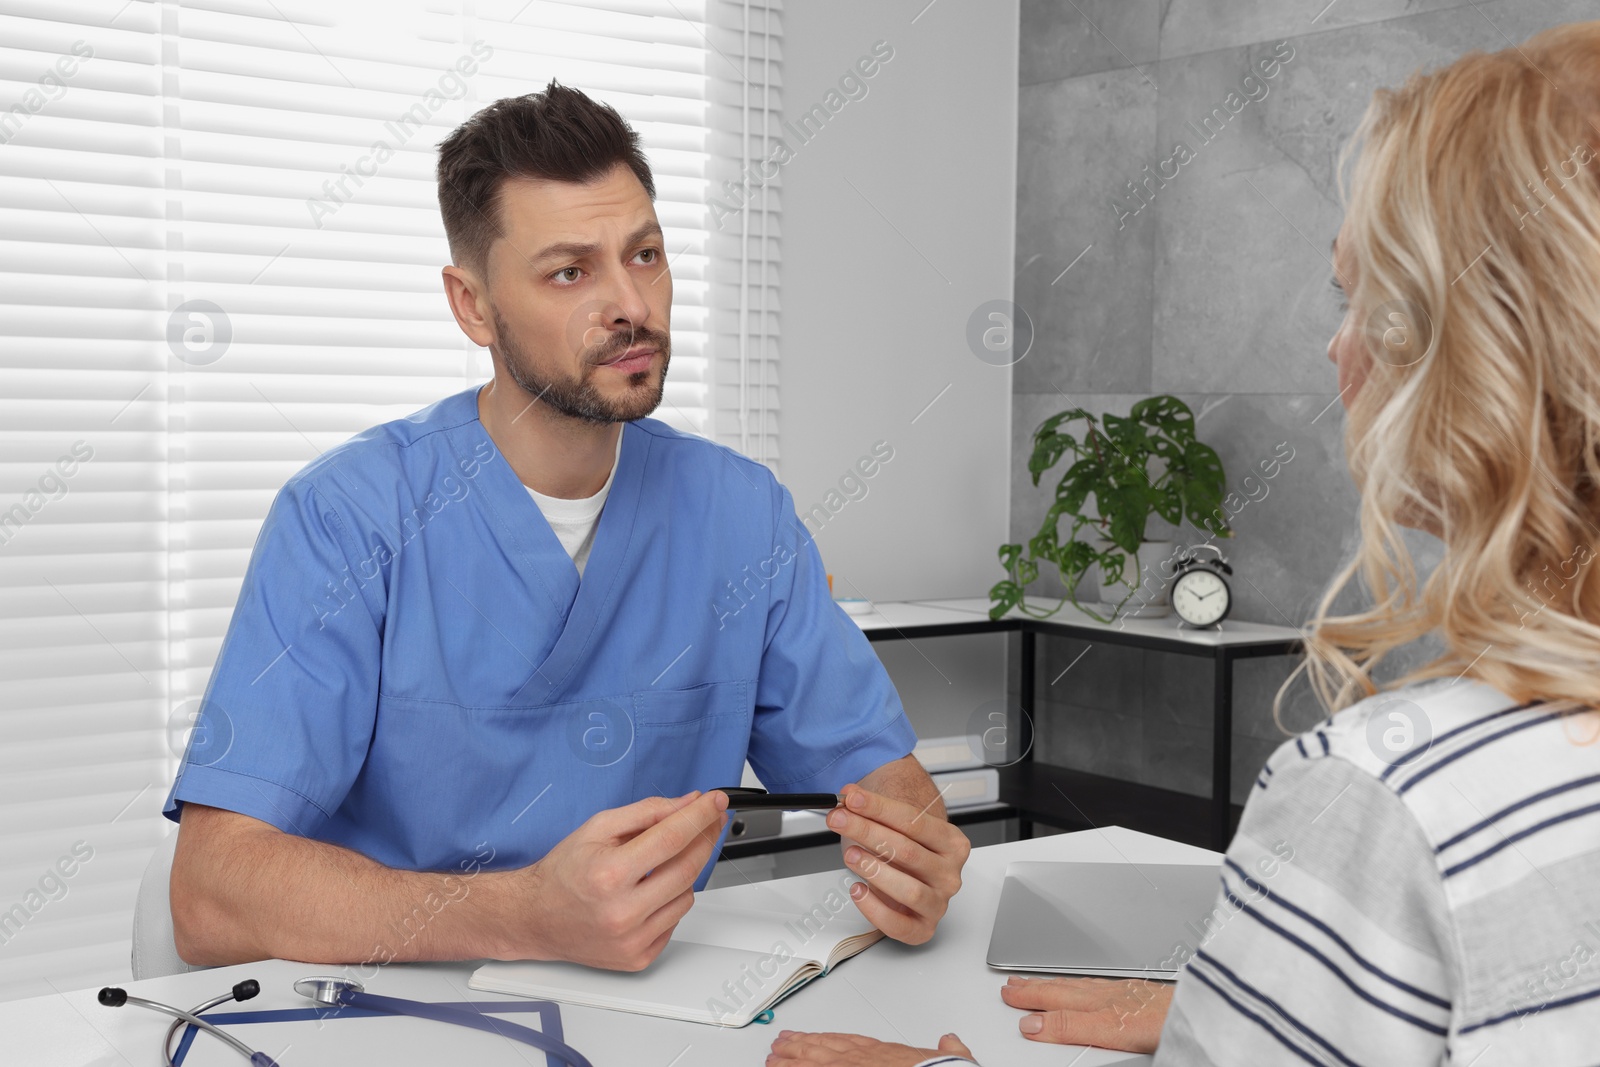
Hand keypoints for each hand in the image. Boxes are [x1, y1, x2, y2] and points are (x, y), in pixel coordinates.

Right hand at [498, 790, 727, 969]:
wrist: (535, 918)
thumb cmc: (563, 872)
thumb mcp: (598, 827)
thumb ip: (647, 812)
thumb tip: (687, 804)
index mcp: (609, 874)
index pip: (672, 837)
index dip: (700, 816)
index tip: (715, 802)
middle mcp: (622, 912)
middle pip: (688, 867)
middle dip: (705, 837)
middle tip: (709, 819)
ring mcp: (632, 939)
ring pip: (687, 896)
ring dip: (684, 872)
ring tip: (660, 863)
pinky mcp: (638, 957)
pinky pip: (675, 921)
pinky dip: (670, 901)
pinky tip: (649, 891)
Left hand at [767, 1030, 974, 1065]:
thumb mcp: (949, 1059)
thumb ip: (946, 1049)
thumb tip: (950, 1041)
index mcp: (884, 1053)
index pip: (849, 1042)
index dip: (829, 1039)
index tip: (815, 1037)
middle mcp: (861, 1060)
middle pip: (823, 1049)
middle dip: (800, 1047)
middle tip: (781, 1045)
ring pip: (810, 1062)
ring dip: (789, 1061)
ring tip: (772, 1060)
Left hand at [826, 783, 969, 943]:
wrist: (914, 876)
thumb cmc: (906, 849)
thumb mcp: (892, 824)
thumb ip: (874, 808)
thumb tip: (849, 795)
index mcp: (952, 842)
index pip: (915, 821)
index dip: (880, 808)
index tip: (852, 799)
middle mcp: (949, 873)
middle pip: (908, 851)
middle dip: (868, 832)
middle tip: (840, 819)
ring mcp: (938, 903)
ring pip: (909, 889)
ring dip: (874, 870)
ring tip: (851, 855)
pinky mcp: (922, 928)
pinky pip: (898, 924)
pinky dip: (874, 908)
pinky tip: (858, 890)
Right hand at [1000, 975, 1171, 1051]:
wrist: (1196, 1010)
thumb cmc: (1159, 1022)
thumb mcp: (1106, 1031)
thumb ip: (1069, 1026)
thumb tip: (1033, 1025)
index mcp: (1094, 1005)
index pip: (1053, 1003)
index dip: (1030, 1002)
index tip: (1010, 1000)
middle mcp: (1104, 995)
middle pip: (1061, 991)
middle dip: (1033, 988)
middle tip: (1011, 986)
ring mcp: (1120, 992)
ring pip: (1076, 986)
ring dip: (1052, 984)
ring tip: (1035, 982)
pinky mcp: (1135, 993)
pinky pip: (1095, 984)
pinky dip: (1077, 983)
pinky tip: (1081, 985)